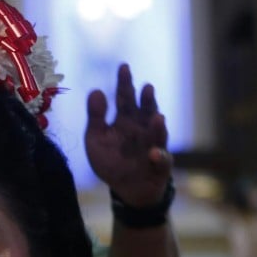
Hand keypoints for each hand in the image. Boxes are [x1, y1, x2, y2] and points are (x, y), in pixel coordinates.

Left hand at [85, 64, 171, 205]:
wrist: (126, 190)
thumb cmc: (111, 162)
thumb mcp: (95, 140)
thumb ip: (95, 117)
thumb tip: (96, 91)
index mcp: (125, 119)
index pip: (125, 97)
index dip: (125, 83)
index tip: (124, 67)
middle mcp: (142, 128)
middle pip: (146, 110)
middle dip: (147, 100)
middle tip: (146, 88)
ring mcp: (153, 144)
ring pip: (158, 132)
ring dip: (158, 126)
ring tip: (157, 117)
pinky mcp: (160, 164)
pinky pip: (161, 160)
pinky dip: (159, 156)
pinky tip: (153, 153)